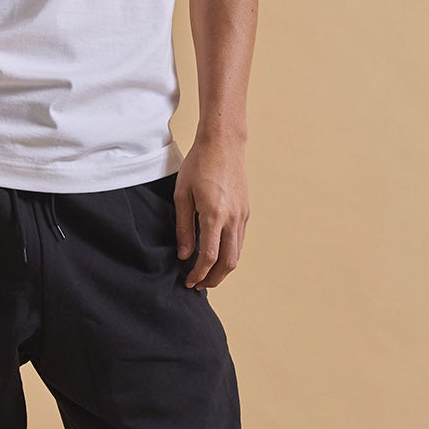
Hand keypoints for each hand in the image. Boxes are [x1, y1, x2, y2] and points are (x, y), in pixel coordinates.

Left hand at [174, 136, 248, 289]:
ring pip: (237, 253)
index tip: (189, 282)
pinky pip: (240, 240)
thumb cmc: (199, 165)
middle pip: (228, 262)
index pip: (208, 257)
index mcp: (214, 215)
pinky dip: (229, 253)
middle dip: (214, 279)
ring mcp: (242, 215)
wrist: (224, 144)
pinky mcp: (246, 211)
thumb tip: (184, 255)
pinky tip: (217, 254)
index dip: (199, 274)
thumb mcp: (182, 195)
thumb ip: (183, 227)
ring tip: (207, 273)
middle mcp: (232, 218)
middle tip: (199, 285)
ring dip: (223, 268)